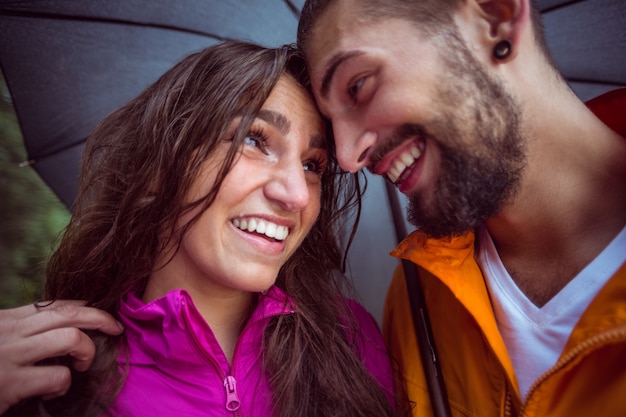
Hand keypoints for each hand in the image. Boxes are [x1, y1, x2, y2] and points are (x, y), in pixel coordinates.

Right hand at [0, 300, 123, 412]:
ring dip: (86, 351)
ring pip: (70, 339)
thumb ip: (25, 330)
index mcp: (8, 319)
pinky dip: (64, 383)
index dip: (85, 305)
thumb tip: (66, 321)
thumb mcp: (1, 338)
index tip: (102, 312)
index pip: (56, 303)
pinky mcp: (11, 382)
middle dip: (100, 318)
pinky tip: (55, 390)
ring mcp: (11, 356)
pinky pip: (58, 375)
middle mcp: (11, 332)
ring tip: (82, 364)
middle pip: (69, 314)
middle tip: (116, 328)